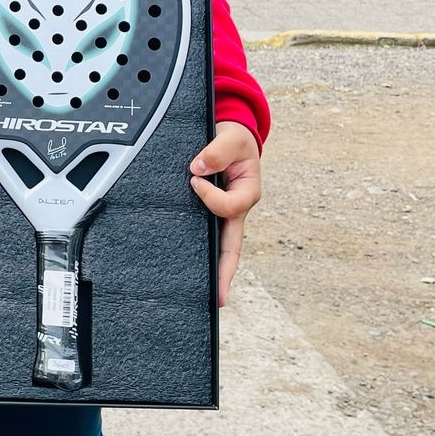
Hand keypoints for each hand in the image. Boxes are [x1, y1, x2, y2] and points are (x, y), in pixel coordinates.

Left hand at [189, 121, 262, 306]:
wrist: (230, 137)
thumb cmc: (234, 140)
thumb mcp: (231, 138)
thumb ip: (216, 152)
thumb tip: (196, 169)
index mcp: (247, 194)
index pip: (228, 207)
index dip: (210, 197)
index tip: (194, 178)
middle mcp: (236, 209)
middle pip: (233, 247)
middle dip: (225, 272)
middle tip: (218, 298)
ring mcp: (224, 215)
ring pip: (220, 247)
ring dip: (214, 269)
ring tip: (204, 295)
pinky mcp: (210, 214)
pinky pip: (206, 235)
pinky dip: (201, 253)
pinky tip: (187, 268)